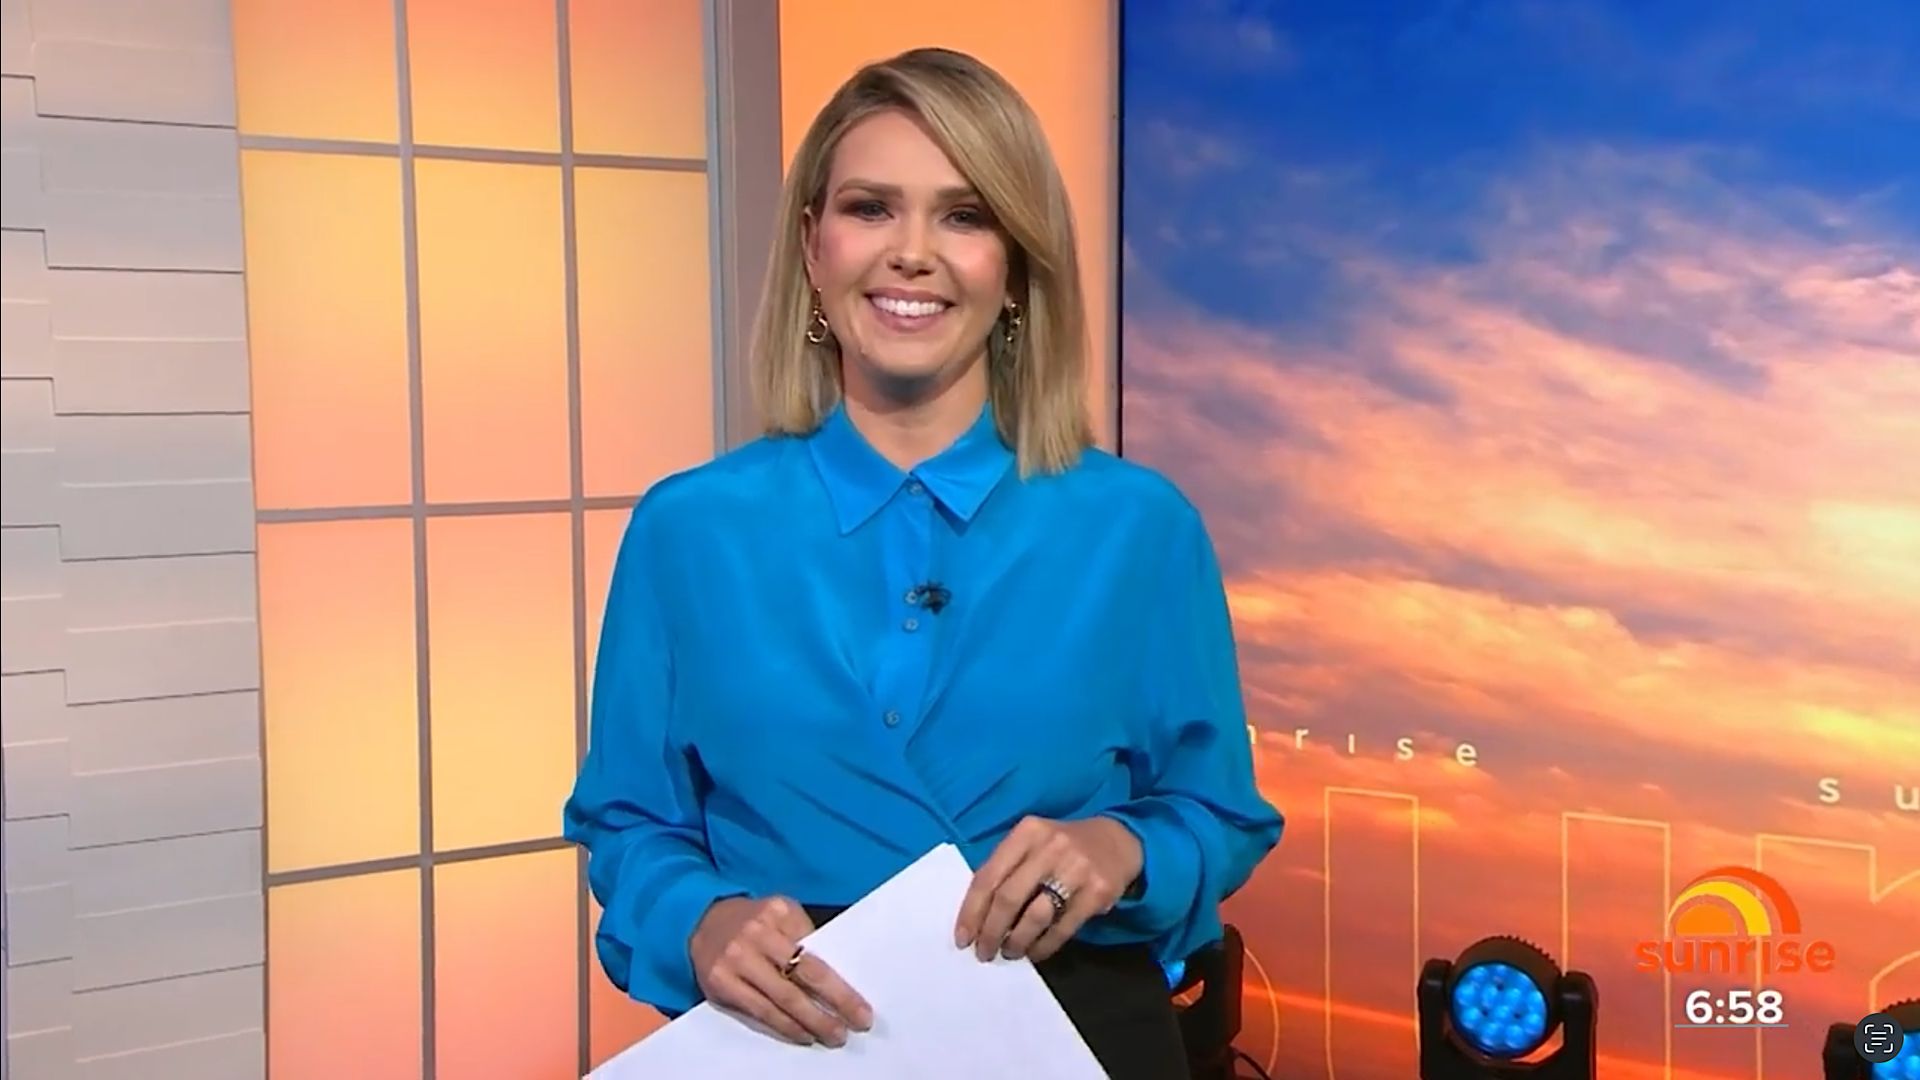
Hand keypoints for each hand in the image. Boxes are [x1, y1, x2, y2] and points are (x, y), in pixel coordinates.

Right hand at [689, 895, 872, 1046]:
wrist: (700, 921)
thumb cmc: (753, 922)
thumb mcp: (779, 916)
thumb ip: (804, 938)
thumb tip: (840, 977)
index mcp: (778, 912)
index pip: (818, 952)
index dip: (842, 984)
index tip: (862, 1006)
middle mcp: (757, 933)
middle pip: (806, 974)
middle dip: (836, 1003)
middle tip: (857, 1023)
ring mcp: (737, 958)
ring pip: (784, 998)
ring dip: (813, 1021)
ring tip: (833, 1035)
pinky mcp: (721, 982)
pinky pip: (760, 1010)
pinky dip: (785, 1026)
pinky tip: (803, 1035)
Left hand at [953, 815, 1143, 963]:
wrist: (1118, 841)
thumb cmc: (1063, 847)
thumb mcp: (1033, 843)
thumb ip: (1007, 869)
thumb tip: (977, 916)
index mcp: (1027, 833)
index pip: (988, 876)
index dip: (971, 911)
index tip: (962, 938)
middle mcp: (1050, 847)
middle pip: (1008, 897)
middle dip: (991, 931)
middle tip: (984, 952)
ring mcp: (1076, 869)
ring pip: (1035, 915)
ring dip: (1017, 941)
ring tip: (1010, 952)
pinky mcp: (1097, 891)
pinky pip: (1063, 927)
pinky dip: (1044, 945)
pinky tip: (1035, 952)